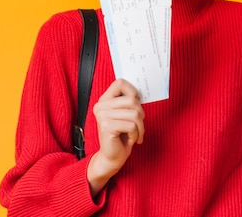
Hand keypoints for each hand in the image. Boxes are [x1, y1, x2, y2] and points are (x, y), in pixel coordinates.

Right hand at [87, 79, 144, 194]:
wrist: (112, 157)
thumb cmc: (122, 136)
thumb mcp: (125, 116)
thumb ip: (129, 102)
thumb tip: (140, 93)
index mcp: (104, 100)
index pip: (120, 83)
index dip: (133, 91)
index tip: (136, 104)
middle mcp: (101, 106)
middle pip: (132, 100)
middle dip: (141, 115)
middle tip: (138, 126)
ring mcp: (102, 116)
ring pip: (134, 113)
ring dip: (140, 127)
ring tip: (136, 134)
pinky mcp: (106, 126)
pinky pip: (132, 125)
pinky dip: (136, 134)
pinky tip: (130, 140)